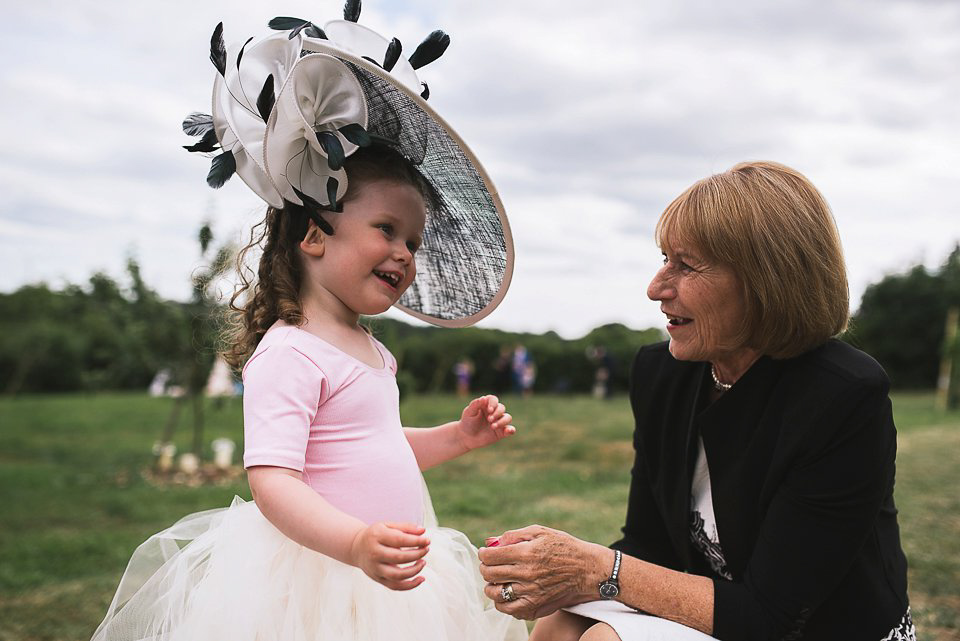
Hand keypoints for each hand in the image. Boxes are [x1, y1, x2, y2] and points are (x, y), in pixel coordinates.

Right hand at [349, 522, 429, 590]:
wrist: (357, 547)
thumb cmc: (377, 534)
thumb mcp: (388, 525)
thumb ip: (406, 527)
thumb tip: (423, 531)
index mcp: (377, 537)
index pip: (399, 540)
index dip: (416, 541)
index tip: (427, 540)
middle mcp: (374, 553)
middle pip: (399, 558)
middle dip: (417, 554)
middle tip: (426, 549)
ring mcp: (375, 568)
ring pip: (397, 575)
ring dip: (415, 570)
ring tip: (423, 562)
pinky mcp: (378, 579)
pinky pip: (395, 586)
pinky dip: (410, 585)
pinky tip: (421, 578)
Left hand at [457, 394, 515, 450]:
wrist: (466, 437)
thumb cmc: (467, 422)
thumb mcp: (468, 413)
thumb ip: (475, 404)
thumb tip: (484, 398)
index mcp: (486, 405)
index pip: (493, 399)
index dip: (493, 403)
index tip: (489, 410)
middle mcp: (494, 412)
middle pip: (501, 408)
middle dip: (497, 413)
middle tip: (489, 419)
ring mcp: (499, 422)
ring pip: (508, 418)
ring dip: (502, 421)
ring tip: (493, 426)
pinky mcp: (501, 432)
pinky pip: (510, 429)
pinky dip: (511, 430)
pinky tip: (509, 431)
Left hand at [478, 525, 605, 618]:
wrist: (587, 570)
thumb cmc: (564, 547)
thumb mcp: (540, 532)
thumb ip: (513, 535)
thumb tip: (490, 542)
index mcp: (526, 553)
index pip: (490, 557)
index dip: (483, 554)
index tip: (485, 553)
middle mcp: (526, 574)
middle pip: (489, 574)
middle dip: (485, 568)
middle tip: (490, 565)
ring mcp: (530, 593)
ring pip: (495, 594)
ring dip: (491, 586)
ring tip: (497, 580)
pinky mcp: (535, 607)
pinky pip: (508, 610)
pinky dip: (503, 602)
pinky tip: (509, 592)